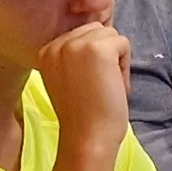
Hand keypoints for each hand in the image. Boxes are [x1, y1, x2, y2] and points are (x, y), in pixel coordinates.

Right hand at [35, 22, 133, 146]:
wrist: (86, 139)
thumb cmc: (83, 116)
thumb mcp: (67, 78)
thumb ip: (74, 58)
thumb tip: (101, 40)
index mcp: (47, 50)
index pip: (82, 36)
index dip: (93, 61)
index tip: (86, 86)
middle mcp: (58, 43)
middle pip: (97, 31)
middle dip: (106, 56)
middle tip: (98, 87)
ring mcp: (76, 44)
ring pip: (112, 36)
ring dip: (116, 61)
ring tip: (105, 87)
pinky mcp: (98, 49)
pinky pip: (124, 43)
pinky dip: (125, 67)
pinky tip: (113, 87)